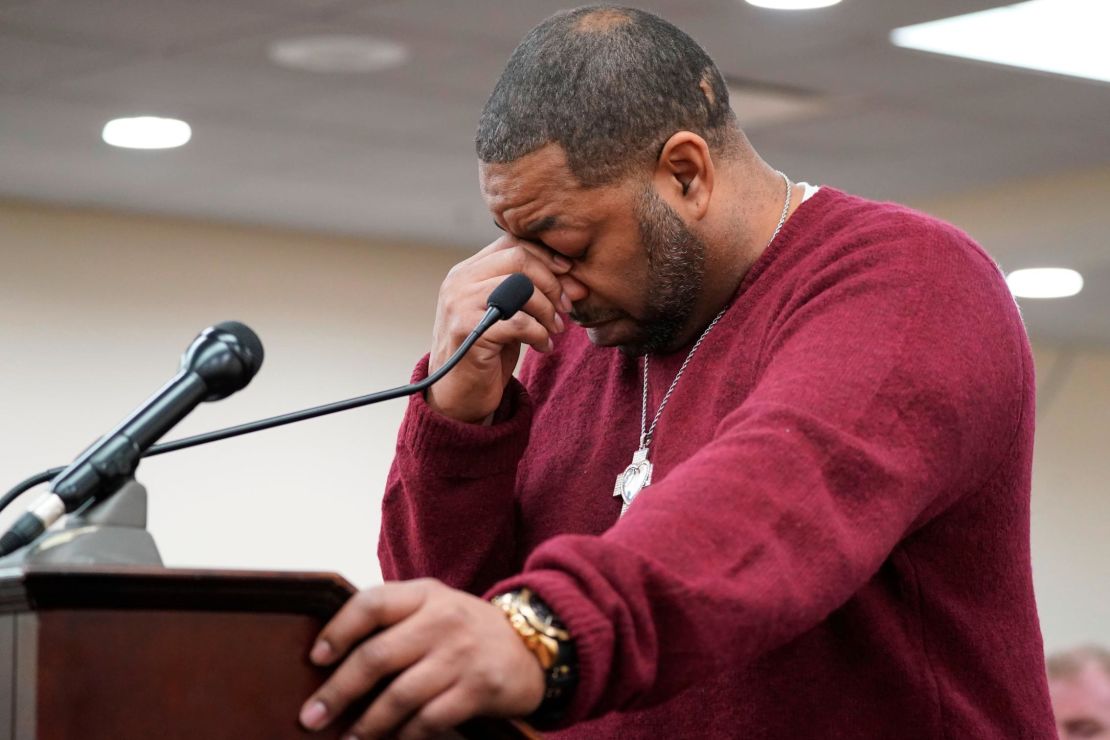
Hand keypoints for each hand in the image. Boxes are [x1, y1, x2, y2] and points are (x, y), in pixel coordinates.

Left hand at [299, 578, 545, 738]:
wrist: (534, 646)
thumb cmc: (467, 630)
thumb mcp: (435, 607)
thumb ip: (394, 621)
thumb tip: (332, 659)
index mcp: (425, 594)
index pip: (371, 604)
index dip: (338, 631)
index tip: (315, 659)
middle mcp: (443, 619)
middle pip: (377, 656)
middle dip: (338, 691)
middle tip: (312, 717)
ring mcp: (462, 655)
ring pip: (399, 695)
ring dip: (367, 724)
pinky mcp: (479, 688)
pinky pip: (429, 719)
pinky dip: (405, 736)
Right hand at [427, 235, 584, 422]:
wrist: (459, 396)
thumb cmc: (488, 352)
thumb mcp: (509, 314)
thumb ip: (532, 292)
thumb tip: (578, 282)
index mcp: (467, 271)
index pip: (512, 243)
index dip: (546, 255)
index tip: (569, 275)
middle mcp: (459, 282)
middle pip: (519, 258)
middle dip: (551, 282)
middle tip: (566, 306)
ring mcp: (460, 305)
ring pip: (521, 287)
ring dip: (547, 310)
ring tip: (555, 329)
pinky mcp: (468, 331)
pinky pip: (520, 322)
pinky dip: (540, 334)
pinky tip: (543, 347)